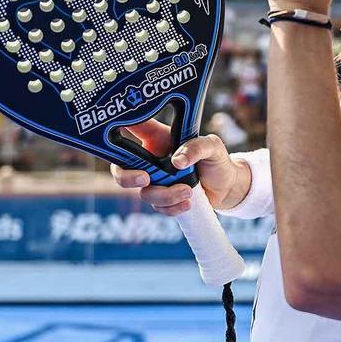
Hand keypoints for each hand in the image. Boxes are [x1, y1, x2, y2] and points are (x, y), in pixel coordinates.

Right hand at [109, 120, 250, 214]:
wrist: (228, 187)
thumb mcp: (212, 146)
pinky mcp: (164, 200)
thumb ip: (197, 147)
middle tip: (145, 178)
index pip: (127, 132)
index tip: (114, 138)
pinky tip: (187, 204)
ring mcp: (155, 182)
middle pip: (121, 170)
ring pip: (143, 193)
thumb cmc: (217, 160)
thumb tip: (177, 161)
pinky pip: (158, 208)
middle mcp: (150, 161)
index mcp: (156, 139)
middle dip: (127, 178)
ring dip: (164, 195)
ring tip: (187, 192)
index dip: (112, 134)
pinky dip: (172, 208)